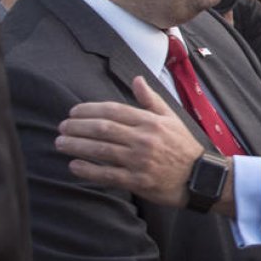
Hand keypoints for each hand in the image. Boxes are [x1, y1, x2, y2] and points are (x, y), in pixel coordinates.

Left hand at [56, 76, 204, 208]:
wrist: (199, 177)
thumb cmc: (183, 146)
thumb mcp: (170, 118)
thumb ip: (151, 99)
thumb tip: (137, 79)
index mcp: (150, 121)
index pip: (113, 110)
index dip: (89, 109)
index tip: (73, 112)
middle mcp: (143, 139)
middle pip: (103, 128)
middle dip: (78, 126)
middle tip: (62, 127)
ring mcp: (140, 160)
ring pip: (101, 150)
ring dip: (77, 145)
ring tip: (60, 143)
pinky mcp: (138, 181)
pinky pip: (108, 175)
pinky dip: (88, 170)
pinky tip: (74, 165)